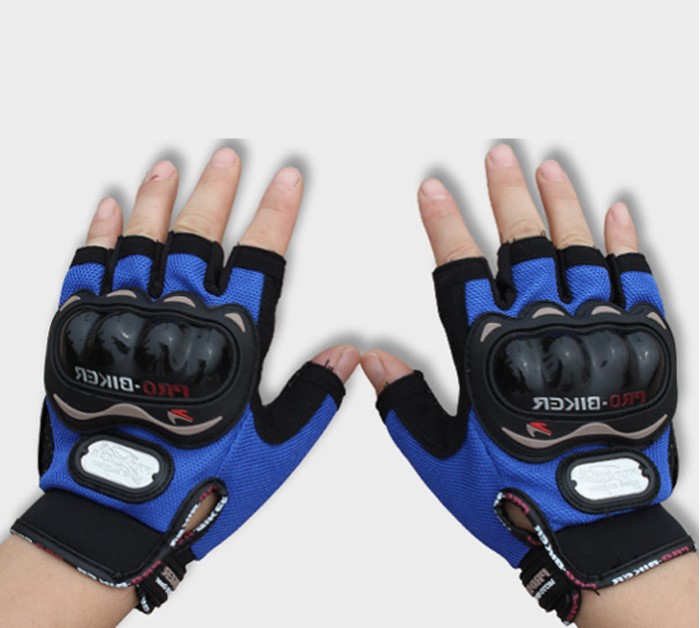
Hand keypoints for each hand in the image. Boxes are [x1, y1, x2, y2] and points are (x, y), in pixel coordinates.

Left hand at [6, 147, 359, 622]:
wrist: (118, 510)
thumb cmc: (201, 479)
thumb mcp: (275, 447)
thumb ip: (314, 396)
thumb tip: (348, 354)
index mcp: (229, 338)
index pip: (260, 258)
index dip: (277, 213)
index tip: (288, 177)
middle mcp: (177, 316)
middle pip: (201, 234)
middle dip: (219, 190)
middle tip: (228, 154)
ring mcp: (125, 319)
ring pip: (143, 240)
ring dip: (159, 198)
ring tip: (171, 165)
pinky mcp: (81, 333)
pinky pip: (87, 270)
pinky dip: (96, 235)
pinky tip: (107, 206)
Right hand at [361, 144, 694, 624]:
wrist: (595, 528)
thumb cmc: (512, 492)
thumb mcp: (440, 458)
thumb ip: (402, 402)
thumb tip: (368, 356)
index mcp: (490, 351)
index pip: (461, 270)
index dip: (444, 225)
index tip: (432, 189)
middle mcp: (542, 329)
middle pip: (523, 244)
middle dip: (506, 195)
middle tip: (498, 155)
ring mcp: (595, 331)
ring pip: (577, 250)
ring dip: (560, 203)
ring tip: (545, 166)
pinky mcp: (640, 345)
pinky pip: (634, 281)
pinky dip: (625, 242)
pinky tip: (615, 209)